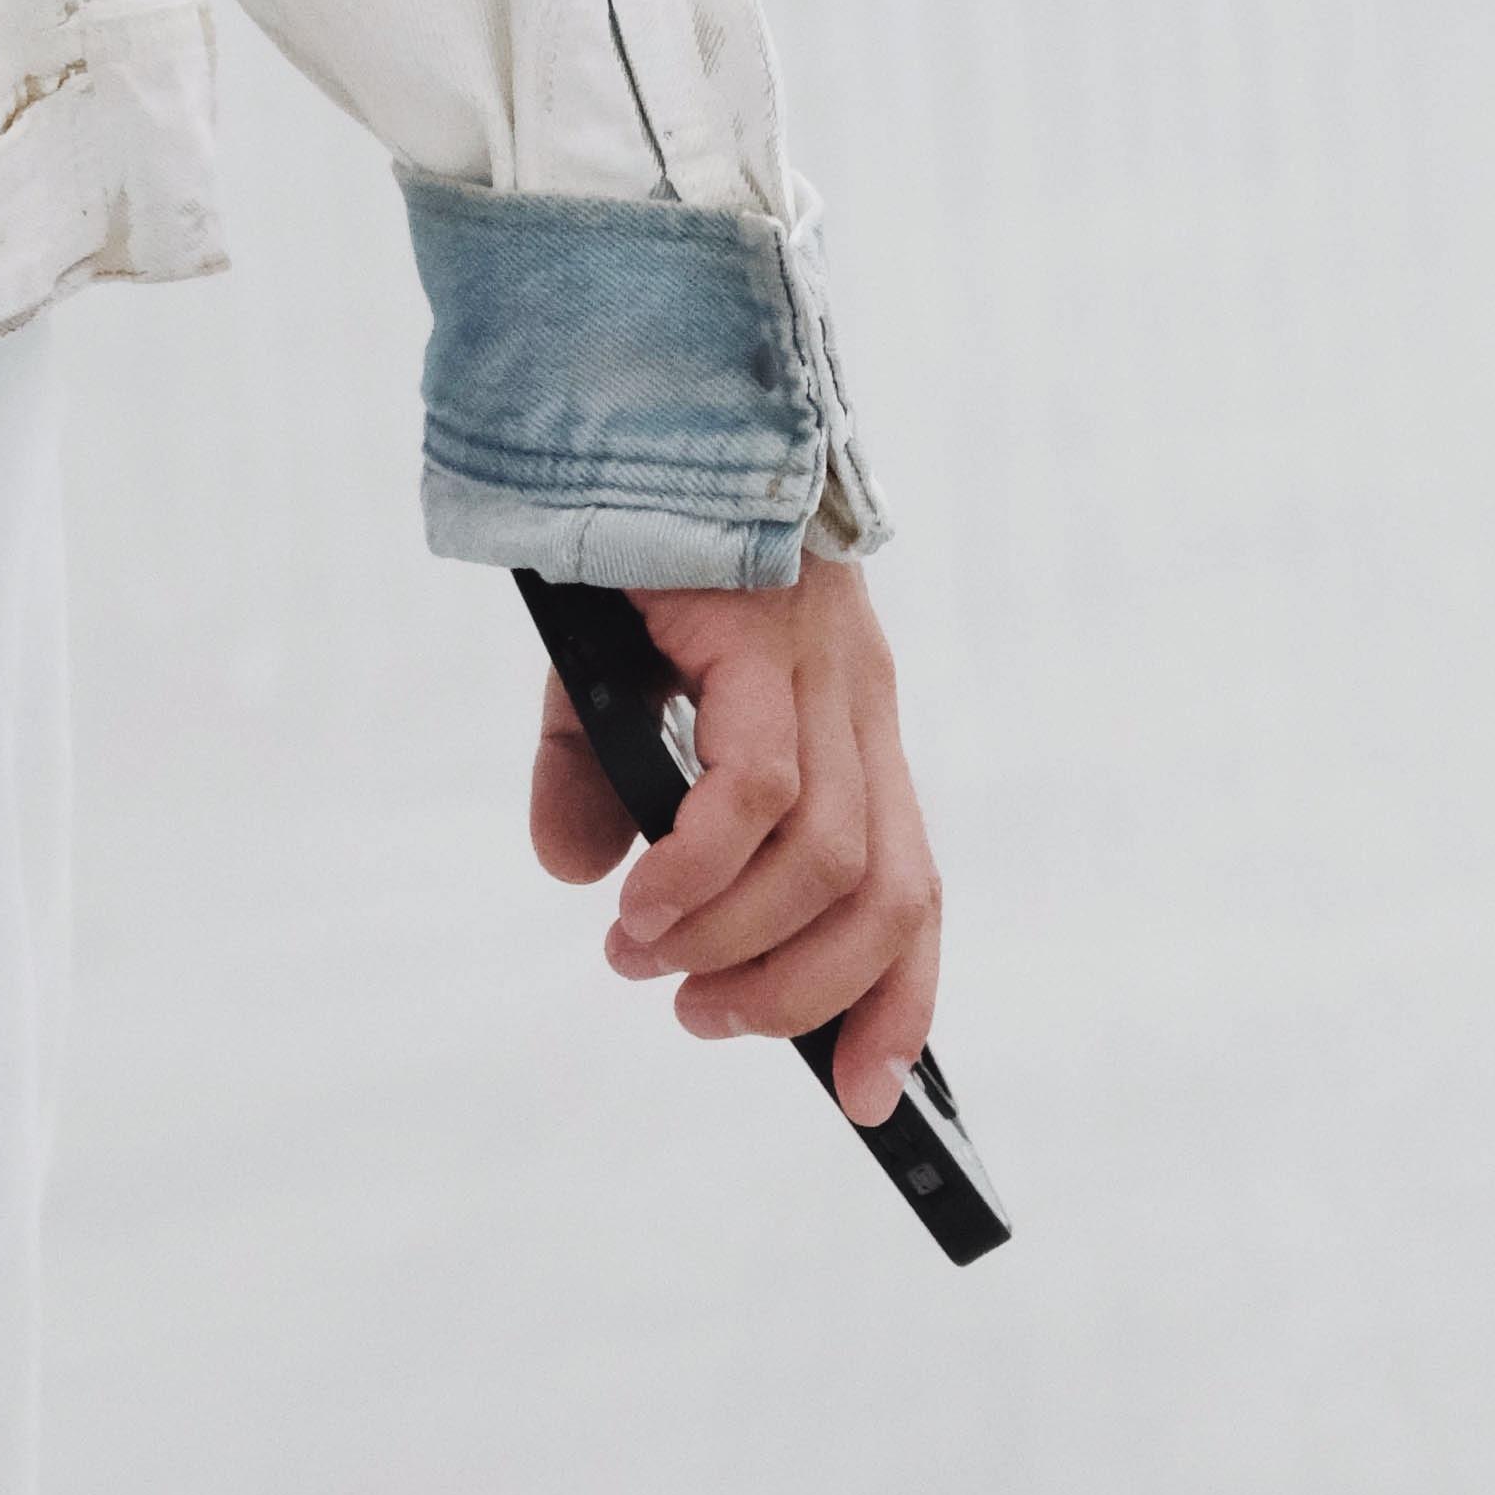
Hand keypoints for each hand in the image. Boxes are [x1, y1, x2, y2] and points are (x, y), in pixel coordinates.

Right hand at [526, 559, 941, 1121]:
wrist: (634, 397)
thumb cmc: (635, 541)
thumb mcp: (613, 691)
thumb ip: (603, 787)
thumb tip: (582, 880)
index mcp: (849, 724)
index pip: (911, 884)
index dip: (901, 998)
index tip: (868, 1098)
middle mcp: (860, 705)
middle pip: (889, 894)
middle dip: (806, 994)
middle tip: (703, 1018)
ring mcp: (824, 672)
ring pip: (827, 858)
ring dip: (737, 940)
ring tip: (648, 964)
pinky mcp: (766, 641)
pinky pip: (758, 788)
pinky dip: (705, 869)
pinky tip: (641, 902)